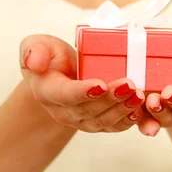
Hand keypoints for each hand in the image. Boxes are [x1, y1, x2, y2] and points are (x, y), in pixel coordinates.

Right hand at [19, 34, 145, 132]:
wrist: (55, 75)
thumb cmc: (48, 57)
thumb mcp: (35, 45)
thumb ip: (33, 50)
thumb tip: (35, 61)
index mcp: (47, 92)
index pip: (66, 95)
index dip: (83, 92)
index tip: (101, 84)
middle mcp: (63, 111)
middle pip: (88, 110)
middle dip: (111, 99)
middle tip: (130, 84)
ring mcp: (80, 119)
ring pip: (102, 121)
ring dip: (122, 109)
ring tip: (138, 95)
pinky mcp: (95, 121)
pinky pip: (111, 126)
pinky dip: (126, 121)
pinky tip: (138, 111)